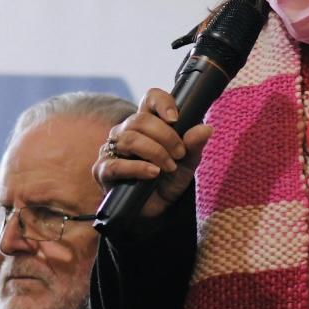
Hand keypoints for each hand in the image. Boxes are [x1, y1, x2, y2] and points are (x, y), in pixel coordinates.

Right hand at [94, 88, 213, 220]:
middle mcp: (126, 131)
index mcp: (146, 123)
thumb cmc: (169, 180)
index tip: (176, 118)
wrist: (158, 209)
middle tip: (179, 154)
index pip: (149, 99)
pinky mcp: (103, 170)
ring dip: (155, 152)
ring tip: (168, 167)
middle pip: (140, 119)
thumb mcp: (188, 163)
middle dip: (165, 136)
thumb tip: (206, 128)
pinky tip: (153, 173)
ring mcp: (111, 150)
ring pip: (129, 138)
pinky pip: (116, 164)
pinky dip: (138, 168)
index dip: (162, 103)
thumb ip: (194, 145)